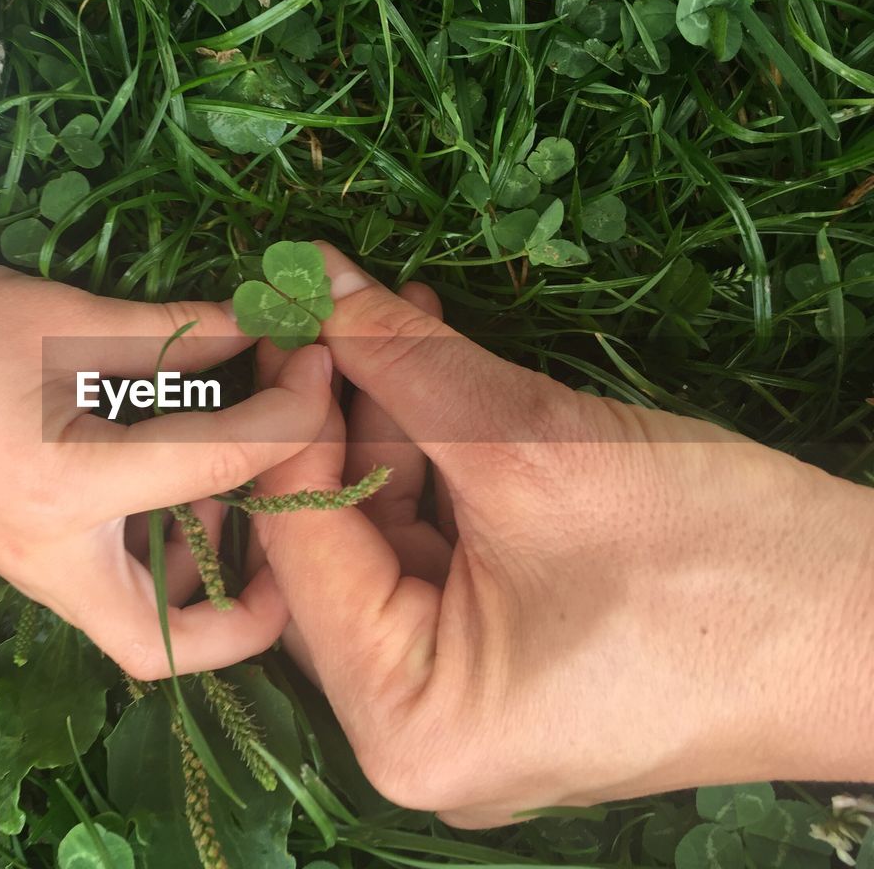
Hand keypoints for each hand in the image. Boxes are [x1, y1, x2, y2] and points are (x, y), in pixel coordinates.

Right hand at [0, 229, 331, 677]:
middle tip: (291, 522)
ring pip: (133, 615)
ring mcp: (20, 560)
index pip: (219, 465)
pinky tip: (174, 481)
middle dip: (246, 603)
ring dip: (200, 571)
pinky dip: (152, 546)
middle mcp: (44, 553)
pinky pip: (101, 578)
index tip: (314, 379)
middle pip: (161, 640)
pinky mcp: (10, 545)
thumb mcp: (81, 320)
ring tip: (234, 489)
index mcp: (69, 491)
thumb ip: (186, 334)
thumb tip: (270, 327)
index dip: (287, 420)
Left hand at [253, 244, 873, 825]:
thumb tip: (307, 277)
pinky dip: (438, 474)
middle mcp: (415, 734)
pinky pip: (440, 562)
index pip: (300, 548)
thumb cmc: (721, 558)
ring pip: (386, 547)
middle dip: (343, 423)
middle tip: (339, 316)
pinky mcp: (504, 672)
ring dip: (392, 432)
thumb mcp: (536, 446)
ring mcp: (462, 707)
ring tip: (399, 324)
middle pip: (335, 552)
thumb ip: (406, 360)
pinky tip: (440, 381)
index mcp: (405, 721)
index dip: (289, 421)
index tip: (292, 318)